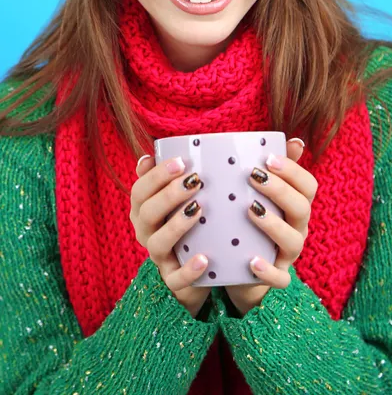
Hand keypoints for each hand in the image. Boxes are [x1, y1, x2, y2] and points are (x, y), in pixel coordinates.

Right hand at [130, 155, 211, 318]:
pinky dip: (189, 269)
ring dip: (176, 226)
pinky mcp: (174, 281)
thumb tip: (149, 155)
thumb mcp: (175, 202)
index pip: (140, 191)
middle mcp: (146, 233)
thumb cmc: (186, 225)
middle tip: (194, 181)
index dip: (156, 176)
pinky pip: (176, 279)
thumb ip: (164, 179)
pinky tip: (204, 259)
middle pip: (147, 213)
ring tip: (198, 211)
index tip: (180, 162)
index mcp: (143, 211)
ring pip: (157, 244)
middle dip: (168, 195)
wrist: (196, 270)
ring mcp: (159, 258)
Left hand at [224, 139, 317, 315]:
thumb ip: (273, 169)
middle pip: (301, 208)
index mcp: (295, 206)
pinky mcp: (275, 278)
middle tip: (254, 176)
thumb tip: (295, 140)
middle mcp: (297, 228)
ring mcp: (288, 255)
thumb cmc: (251, 223)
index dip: (292, 170)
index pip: (307, 186)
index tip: (267, 158)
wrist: (239, 268)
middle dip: (280, 190)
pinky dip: (267, 271)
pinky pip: (280, 279)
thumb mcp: (259, 195)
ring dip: (273, 225)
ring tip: (251, 210)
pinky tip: (251, 260)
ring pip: (293, 242)